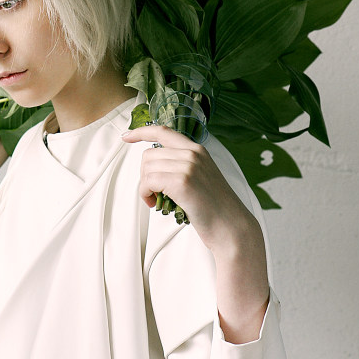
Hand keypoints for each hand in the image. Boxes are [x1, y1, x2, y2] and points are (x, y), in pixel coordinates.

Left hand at [121, 126, 270, 341]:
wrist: (231, 227)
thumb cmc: (214, 208)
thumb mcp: (201, 177)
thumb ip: (183, 165)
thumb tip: (154, 165)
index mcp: (197, 149)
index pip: (163, 131)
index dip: (141, 131)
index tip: (127, 136)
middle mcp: (192, 153)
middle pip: (149, 154)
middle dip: (145, 174)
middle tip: (154, 193)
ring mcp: (188, 166)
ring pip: (146, 168)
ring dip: (145, 187)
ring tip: (157, 201)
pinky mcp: (182, 182)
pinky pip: (148, 182)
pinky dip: (145, 194)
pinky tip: (154, 204)